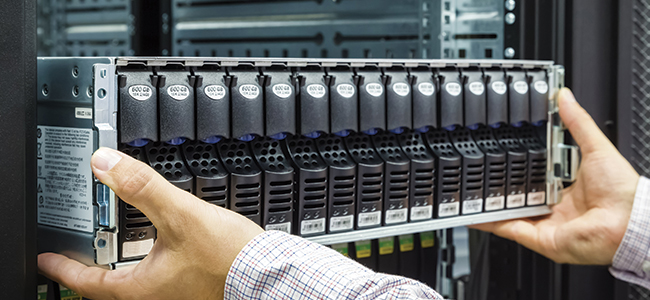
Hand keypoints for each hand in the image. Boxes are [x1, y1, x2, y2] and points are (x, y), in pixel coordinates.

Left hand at [38, 148, 264, 298]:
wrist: (265, 272)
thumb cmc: (227, 257)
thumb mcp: (180, 215)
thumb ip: (142, 187)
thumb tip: (106, 164)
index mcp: (142, 287)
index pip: (88, 283)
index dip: (63, 268)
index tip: (46, 260)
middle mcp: (155, 294)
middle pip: (107, 286)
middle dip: (88, 268)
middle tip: (74, 249)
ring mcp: (173, 291)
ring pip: (131, 281)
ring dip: (115, 264)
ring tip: (109, 242)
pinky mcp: (190, 284)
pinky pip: (153, 275)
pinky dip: (141, 260)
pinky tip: (154, 241)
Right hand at [471, 88, 639, 264]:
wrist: (628, 222)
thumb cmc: (621, 191)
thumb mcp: (596, 147)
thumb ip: (577, 122)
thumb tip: (565, 97)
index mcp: (568, 187)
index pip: (538, 174)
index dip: (521, 164)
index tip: (505, 151)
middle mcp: (556, 207)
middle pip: (520, 194)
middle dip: (501, 184)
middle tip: (481, 169)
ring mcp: (546, 223)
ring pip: (510, 212)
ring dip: (490, 203)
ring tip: (470, 191)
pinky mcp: (539, 237)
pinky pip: (508, 229)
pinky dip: (489, 222)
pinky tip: (474, 214)